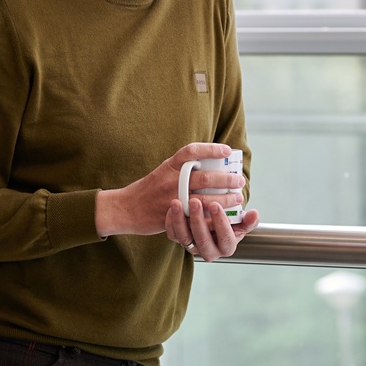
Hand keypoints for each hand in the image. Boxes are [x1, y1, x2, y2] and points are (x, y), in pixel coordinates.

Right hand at [93, 143, 243, 237]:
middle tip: (239, 180)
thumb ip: (183, 168)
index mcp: (170, 165)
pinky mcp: (174, 216)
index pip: (192, 151)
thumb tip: (211, 164)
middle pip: (206, 177)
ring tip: (238, 197)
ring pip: (206, 199)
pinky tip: (224, 216)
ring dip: (225, 199)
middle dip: (227, 179)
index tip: (228, 150)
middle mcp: (172, 180)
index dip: (211, 149)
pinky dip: (213, 216)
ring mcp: (173, 199)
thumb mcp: (163, 171)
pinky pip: (198, 216)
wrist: (125, 208)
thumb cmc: (148, 189)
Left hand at [165, 204, 260, 261]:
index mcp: (227, 247)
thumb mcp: (241, 222)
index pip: (225, 238)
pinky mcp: (180, 241)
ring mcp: (193, 248)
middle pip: (203, 240)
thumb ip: (249, 220)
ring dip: (180, 220)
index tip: (215, 204)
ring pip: (185, 238)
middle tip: (195, 201)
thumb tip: (255, 213)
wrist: (213, 223)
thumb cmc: (229, 222)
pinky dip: (170, 221)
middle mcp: (209, 251)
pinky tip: (172, 207)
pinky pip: (172, 234)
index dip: (220, 223)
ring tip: (178, 202)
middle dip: (198, 220)